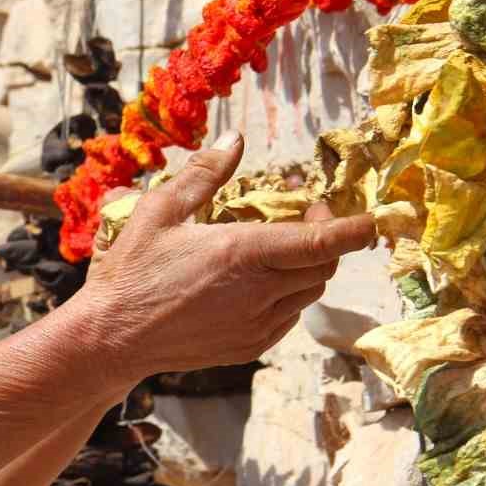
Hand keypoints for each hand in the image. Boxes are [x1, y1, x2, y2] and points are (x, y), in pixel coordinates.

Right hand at [74, 131, 375, 384]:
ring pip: (310, 292)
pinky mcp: (251, 346)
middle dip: (328, 236)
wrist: (112, 338)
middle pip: (324, 265)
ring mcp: (257, 325)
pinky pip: (289, 316)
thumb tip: (235, 139)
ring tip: (282, 244)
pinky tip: (260, 280)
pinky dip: (289, 294)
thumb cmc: (131, 271)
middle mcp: (258, 293)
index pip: (320, 242)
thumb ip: (204, 174)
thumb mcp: (159, 211)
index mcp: (240, 254)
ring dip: (309, 265)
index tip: (372, 218)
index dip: (354, 229)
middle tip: (309, 210)